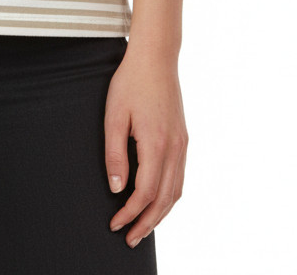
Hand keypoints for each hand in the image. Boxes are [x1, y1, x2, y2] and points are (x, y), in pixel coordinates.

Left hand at [103, 43, 187, 247]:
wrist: (156, 58)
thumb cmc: (130, 82)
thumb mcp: (114, 115)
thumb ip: (114, 153)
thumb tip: (116, 188)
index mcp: (156, 143)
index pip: (145, 192)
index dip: (129, 213)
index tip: (114, 224)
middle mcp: (175, 148)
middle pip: (164, 199)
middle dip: (147, 223)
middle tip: (130, 240)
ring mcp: (182, 144)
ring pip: (176, 191)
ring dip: (161, 214)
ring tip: (143, 228)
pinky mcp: (183, 139)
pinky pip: (180, 177)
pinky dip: (170, 197)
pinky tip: (157, 201)